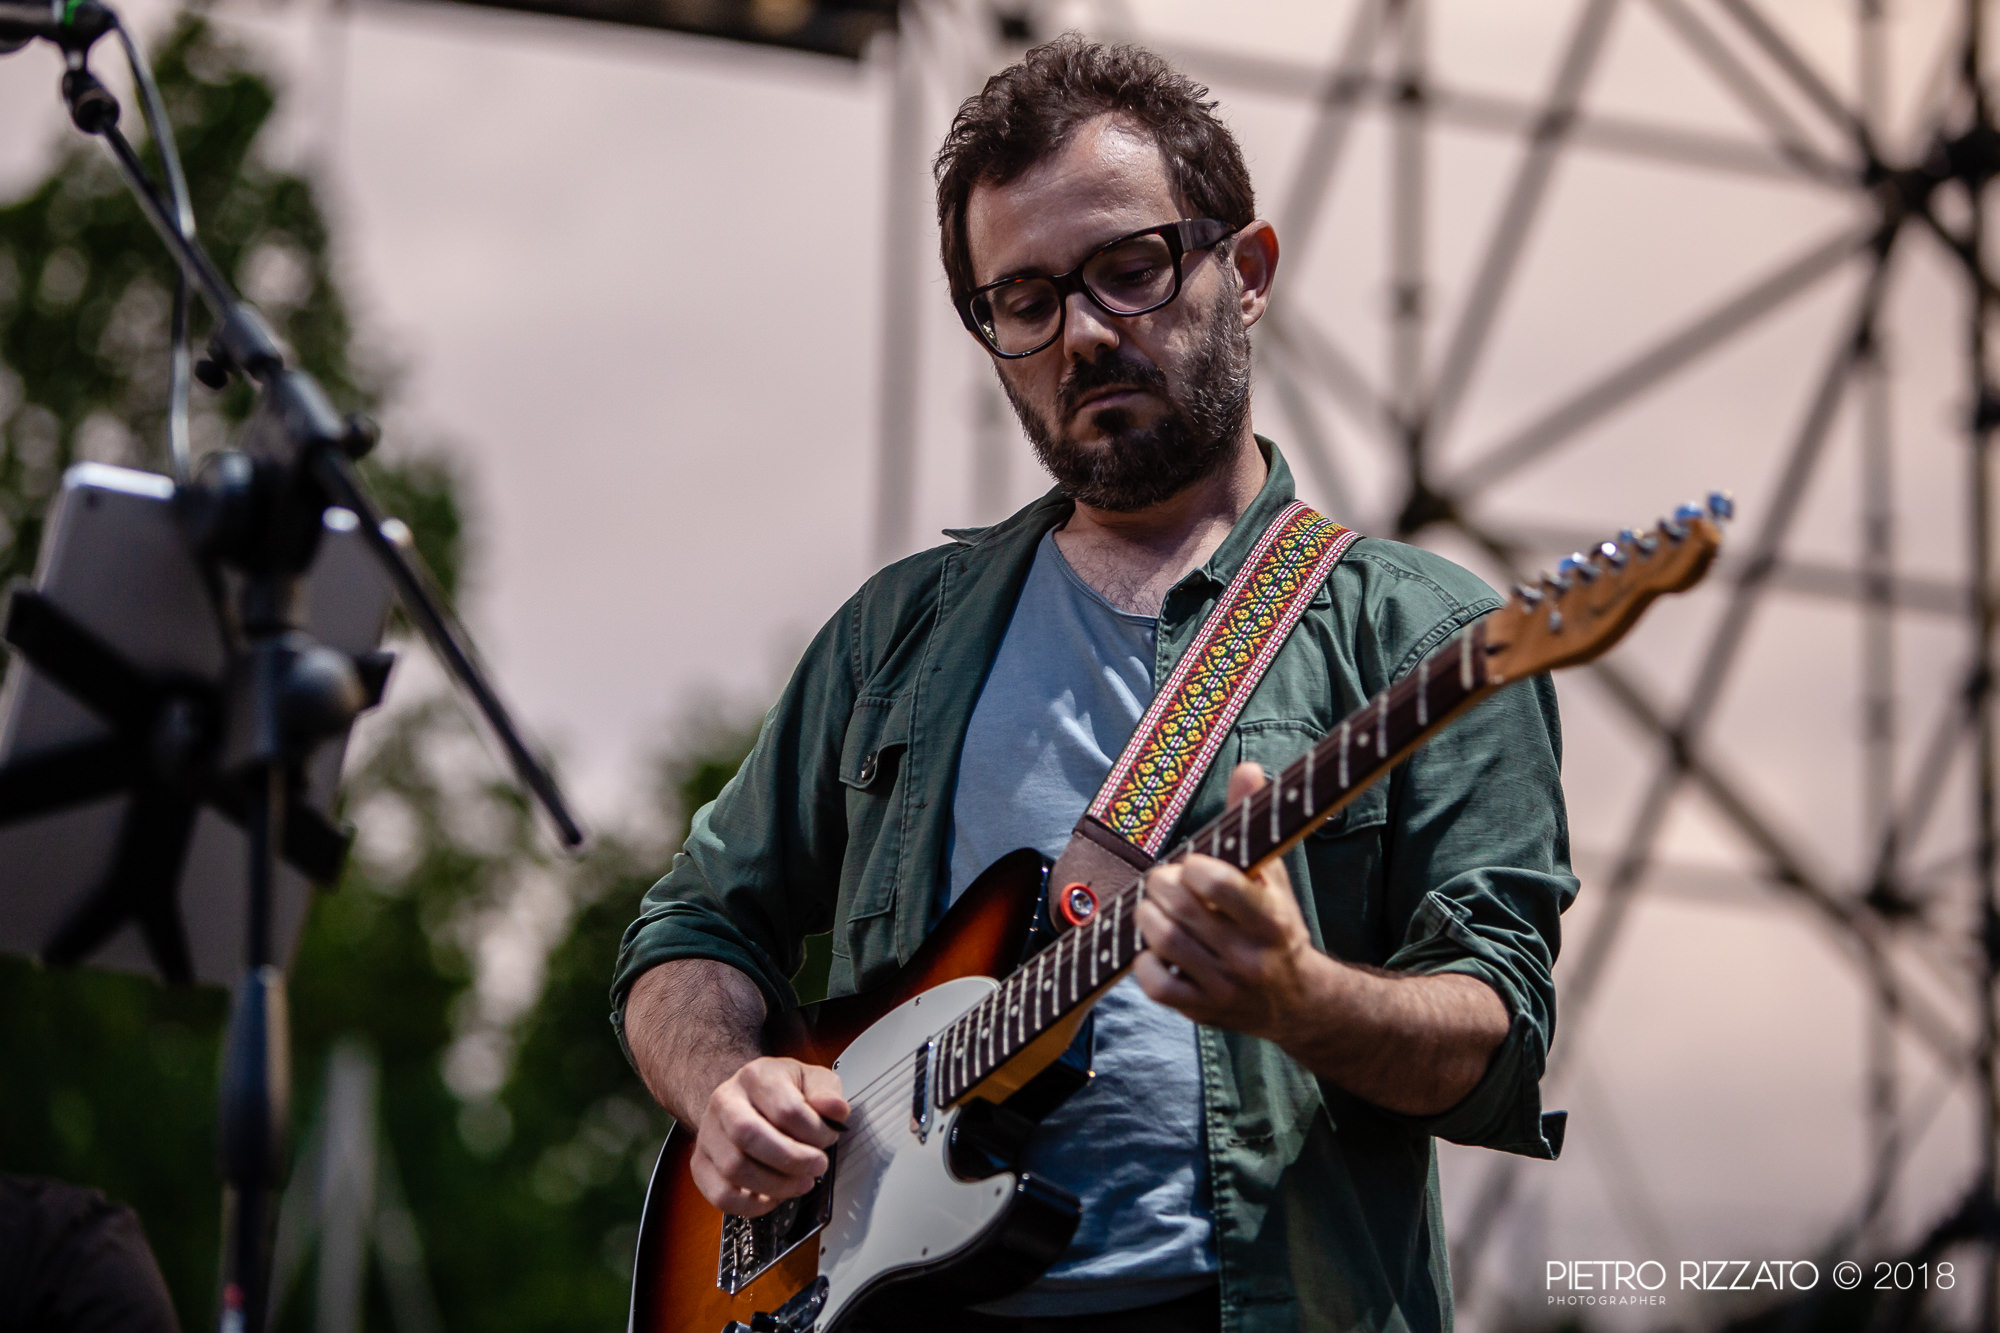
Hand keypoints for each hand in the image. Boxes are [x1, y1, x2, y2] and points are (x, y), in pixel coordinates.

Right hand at [689, 1056, 848, 1217]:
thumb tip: (835, 1110)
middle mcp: (725, 1102)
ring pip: (734, 1169)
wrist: (745, 1099)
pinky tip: (773, 1197)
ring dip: (776, 1185)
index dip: (814, 1132)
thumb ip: (827, 1092)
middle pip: (749, 1136)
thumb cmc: (781, 1091)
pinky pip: (720, 1195)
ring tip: (801, 1182)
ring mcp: (708, 1134)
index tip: (829, 1138)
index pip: (785, 1109)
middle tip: (817, 1166)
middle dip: (792, 1160)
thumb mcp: (811, 1079)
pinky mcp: (701, 1164)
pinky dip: (752, 1205)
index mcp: (755, 1076)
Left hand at [1133, 762, 1328, 1041]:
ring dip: (1148, 917)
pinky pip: (1155, 983)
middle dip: (1161, 886)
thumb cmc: (1276, 925)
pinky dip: (1145, 960)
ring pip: (1163, 941)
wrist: (1297, 1001)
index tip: (1193, 864)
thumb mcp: (1272, 875)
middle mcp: (1250, 956)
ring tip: (1155, 908)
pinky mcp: (1201, 1011)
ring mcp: (1224, 987)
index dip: (1194, 867)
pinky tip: (1157, 949)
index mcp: (1272, 919)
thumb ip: (1253, 822)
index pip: (1219, 884)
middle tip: (1163, 882)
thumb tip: (1247, 768)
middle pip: (1180, 909)